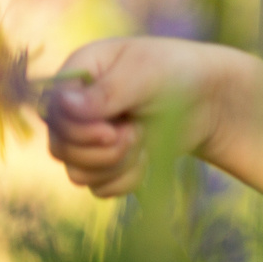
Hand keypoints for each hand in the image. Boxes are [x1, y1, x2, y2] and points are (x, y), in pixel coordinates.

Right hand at [43, 37, 238, 197]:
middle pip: (59, 148)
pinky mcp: (108, 164)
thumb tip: (62, 105)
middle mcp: (76, 109)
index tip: (112, 131)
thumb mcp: (143, 74)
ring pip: (77, 173)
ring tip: (142, 140)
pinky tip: (145, 160)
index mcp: (77, 76)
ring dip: (114, 166)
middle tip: (135, 134)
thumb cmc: (176, 73)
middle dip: (101, 150)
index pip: (52, 113)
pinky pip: (100, 188)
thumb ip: (105, 93)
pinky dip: (125, 181)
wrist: (210, 99)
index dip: (77, 131)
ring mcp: (90, 139)